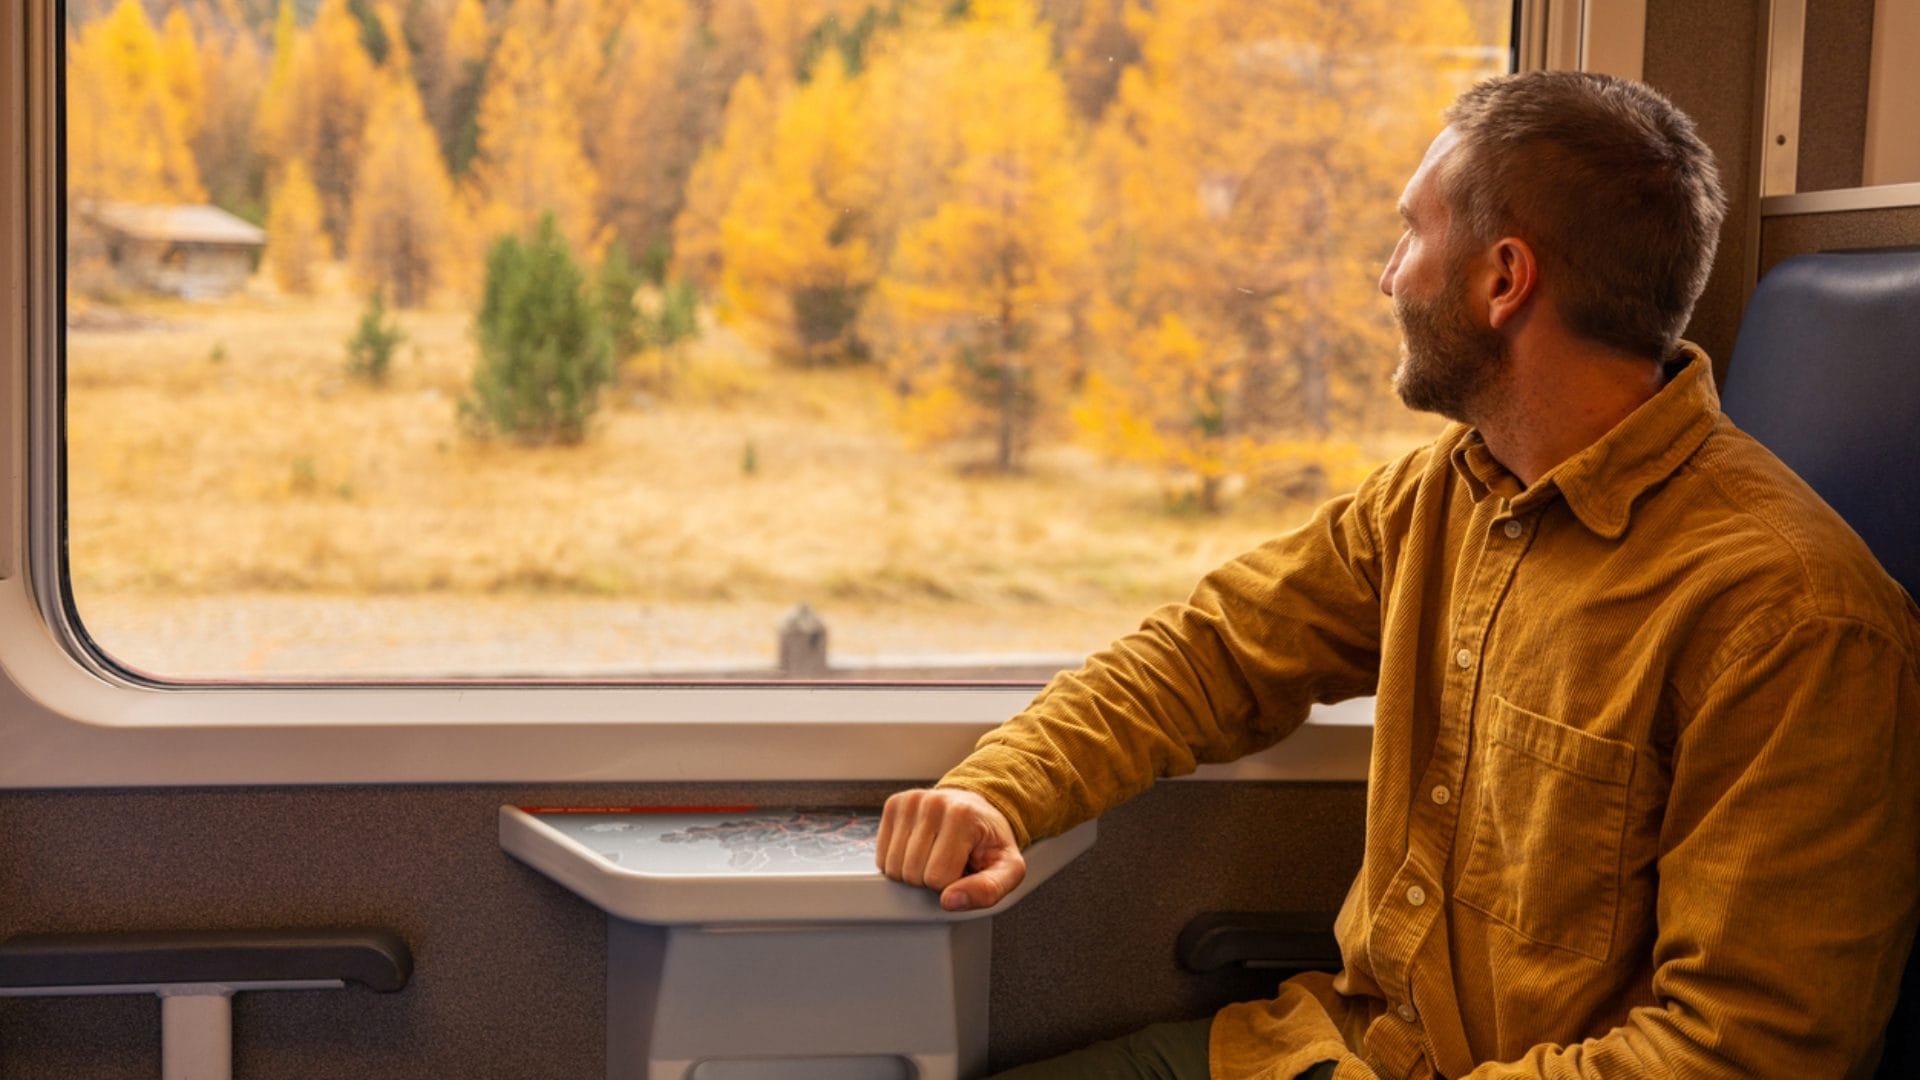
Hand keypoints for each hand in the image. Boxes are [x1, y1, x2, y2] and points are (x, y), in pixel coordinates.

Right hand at [876, 787, 1026, 911]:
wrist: (978, 810)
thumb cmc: (990, 842)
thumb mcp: (1008, 869)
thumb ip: (988, 890)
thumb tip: (949, 901)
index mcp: (962, 815)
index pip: (938, 878)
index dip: (951, 884)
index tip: (963, 869)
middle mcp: (933, 802)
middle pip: (912, 873)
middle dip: (930, 880)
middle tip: (949, 863)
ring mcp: (910, 801)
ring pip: (893, 867)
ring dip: (913, 872)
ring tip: (935, 856)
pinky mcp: (894, 805)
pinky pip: (882, 856)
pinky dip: (898, 861)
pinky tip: (919, 850)